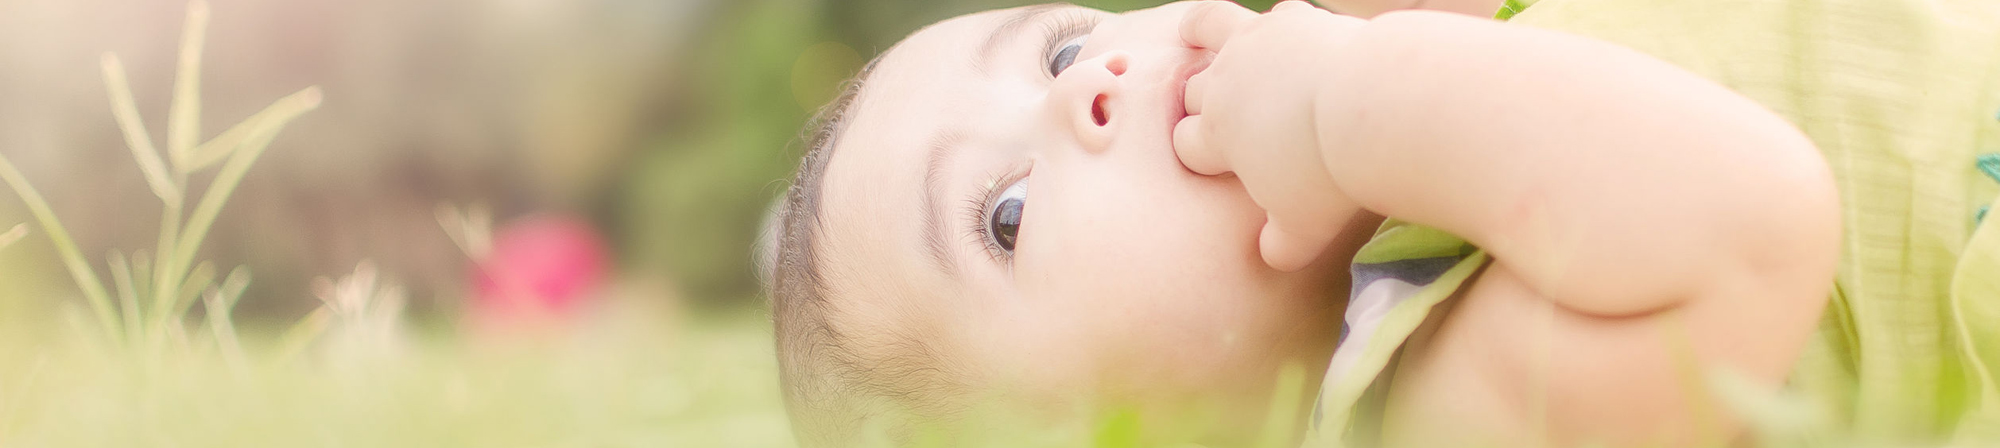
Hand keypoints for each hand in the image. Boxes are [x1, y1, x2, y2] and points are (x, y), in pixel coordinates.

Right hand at [1173, 1, 1364, 271]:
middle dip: (1203, 104)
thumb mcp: (1304, 229)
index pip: (1187, 145)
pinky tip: (1282, 28)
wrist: (1371, 109)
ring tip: (1196, 34)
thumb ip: (1281, 246)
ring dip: (1200, 33)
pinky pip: (1269, 15)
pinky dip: (1272, 23)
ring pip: (1207, 28)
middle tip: (1230, 117)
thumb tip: (1270, 258)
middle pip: (1193, 92)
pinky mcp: (1292, 19)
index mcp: (1217, 137)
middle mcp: (1223, 86)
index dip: (1198, 154)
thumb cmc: (1331, 177)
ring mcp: (1254, 46)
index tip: (1216, 164)